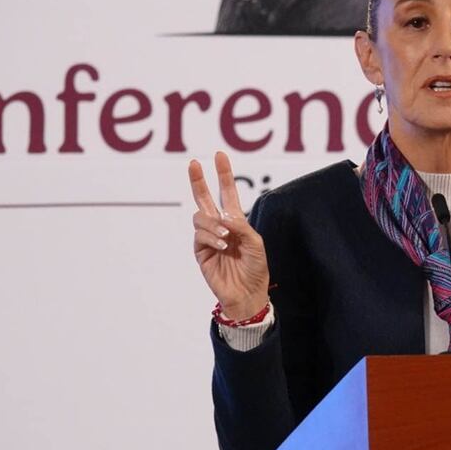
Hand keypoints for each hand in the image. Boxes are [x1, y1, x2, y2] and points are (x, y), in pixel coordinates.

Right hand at [188, 151, 269, 320]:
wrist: (247, 293)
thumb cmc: (255, 269)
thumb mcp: (256, 244)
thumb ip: (242, 227)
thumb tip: (224, 216)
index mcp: (236, 221)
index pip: (227, 193)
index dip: (224, 175)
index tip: (220, 156)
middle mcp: (220, 226)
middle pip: (204, 198)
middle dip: (199, 180)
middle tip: (194, 163)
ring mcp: (208, 238)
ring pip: (200, 217)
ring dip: (212, 223)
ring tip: (225, 236)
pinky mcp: (201, 252)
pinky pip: (200, 236)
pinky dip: (211, 237)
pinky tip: (222, 245)